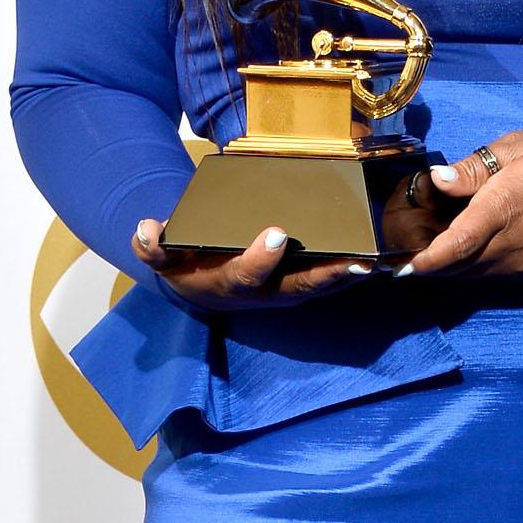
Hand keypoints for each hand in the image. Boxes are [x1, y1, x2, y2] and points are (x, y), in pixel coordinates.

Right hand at [132, 218, 367, 309]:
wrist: (196, 285)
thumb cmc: (184, 263)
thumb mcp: (164, 255)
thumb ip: (152, 246)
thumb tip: (145, 229)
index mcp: (229, 282)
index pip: (245, 274)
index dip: (260, 258)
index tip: (275, 234)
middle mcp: (260, 293)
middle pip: (296, 288)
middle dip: (325, 276)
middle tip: (354, 262)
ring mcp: (282, 292)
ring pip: (318, 289)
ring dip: (347, 278)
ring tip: (376, 263)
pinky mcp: (297, 286)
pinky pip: (327, 283)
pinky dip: (350, 276)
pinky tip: (377, 262)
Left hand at [401, 129, 522, 279]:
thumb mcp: (517, 148)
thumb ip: (474, 169)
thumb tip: (437, 180)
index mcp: (501, 210)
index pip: (452, 246)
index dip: (422, 259)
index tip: (397, 262)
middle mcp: (508, 246)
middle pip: (454, 266)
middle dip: (426, 260)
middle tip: (403, 243)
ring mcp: (519, 264)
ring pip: (469, 274)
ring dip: (446, 265)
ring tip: (426, 245)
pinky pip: (488, 275)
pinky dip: (468, 266)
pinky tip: (459, 247)